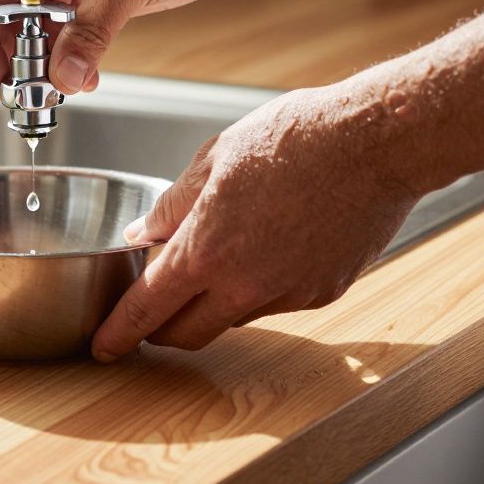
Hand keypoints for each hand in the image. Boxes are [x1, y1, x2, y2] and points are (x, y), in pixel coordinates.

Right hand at [0, 0, 247, 99]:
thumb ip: (89, 35)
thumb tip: (62, 77)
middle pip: (5, 15)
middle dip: (16, 57)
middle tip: (30, 93)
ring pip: (34, 27)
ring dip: (45, 61)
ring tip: (60, 88)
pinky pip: (65, 30)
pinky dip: (69, 56)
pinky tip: (82, 76)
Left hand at [90, 83, 426, 360]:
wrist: (379, 142)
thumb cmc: (298, 137)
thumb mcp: (215, 157)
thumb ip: (172, 205)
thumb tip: (142, 233)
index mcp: (207, 249)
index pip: (148, 308)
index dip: (119, 332)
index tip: (103, 346)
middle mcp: (246, 284)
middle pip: (187, 334)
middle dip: (160, 330)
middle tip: (150, 313)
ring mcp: (289, 294)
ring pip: (233, 318)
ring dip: (214, 303)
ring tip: (221, 256)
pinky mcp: (324, 293)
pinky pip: (276, 303)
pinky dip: (259, 287)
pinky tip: (268, 247)